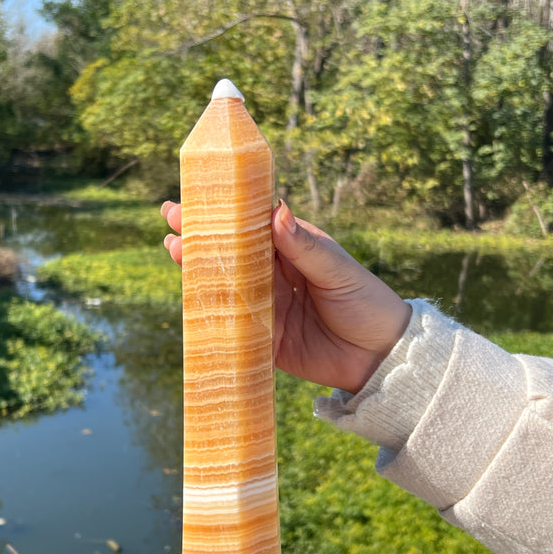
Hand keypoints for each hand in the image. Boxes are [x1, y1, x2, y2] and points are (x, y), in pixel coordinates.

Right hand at [161, 200, 409, 393]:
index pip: (253, 226)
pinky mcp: (265, 338)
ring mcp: (267, 306)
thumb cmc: (366, 302)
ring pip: (226, 285)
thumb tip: (275, 213)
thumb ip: (304, 247)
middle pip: (232, 252)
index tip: (200, 197)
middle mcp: (275, 275)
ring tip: (174, 250)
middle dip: (202, 236)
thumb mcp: (338, 270)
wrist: (380, 356)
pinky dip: (212, 315)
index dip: (227, 212)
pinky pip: (234, 325)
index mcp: (293, 250)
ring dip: (200, 269)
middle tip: (172, 218)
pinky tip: (189, 300)